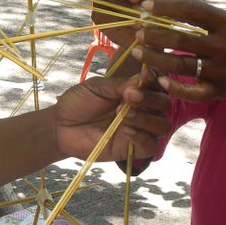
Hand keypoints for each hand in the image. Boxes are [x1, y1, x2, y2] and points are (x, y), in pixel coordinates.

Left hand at [54, 69, 169, 159]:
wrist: (60, 126)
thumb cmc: (78, 102)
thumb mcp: (97, 87)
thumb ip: (120, 84)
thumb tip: (143, 78)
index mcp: (136, 90)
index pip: (157, 84)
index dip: (156, 79)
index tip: (145, 75)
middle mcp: (143, 109)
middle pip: (165, 104)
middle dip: (151, 98)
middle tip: (129, 96)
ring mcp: (140, 130)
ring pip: (162, 125)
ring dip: (147, 118)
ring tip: (123, 113)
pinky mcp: (133, 149)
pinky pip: (150, 146)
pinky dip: (142, 137)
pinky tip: (126, 129)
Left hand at [130, 0, 225, 101]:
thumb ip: (203, 14)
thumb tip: (165, 2)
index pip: (193, 11)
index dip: (166, 7)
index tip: (145, 6)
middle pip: (181, 40)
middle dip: (154, 36)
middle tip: (136, 32)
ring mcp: (224, 71)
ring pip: (181, 65)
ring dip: (155, 59)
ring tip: (137, 51)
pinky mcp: (220, 90)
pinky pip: (194, 92)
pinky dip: (176, 88)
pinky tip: (160, 80)